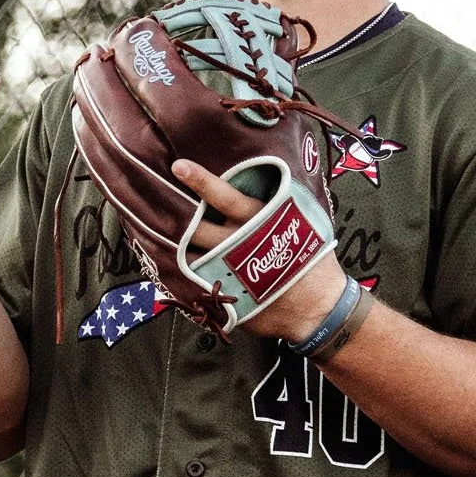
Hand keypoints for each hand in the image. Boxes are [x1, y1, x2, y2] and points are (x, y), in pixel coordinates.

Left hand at [171, 158, 346, 342]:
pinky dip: (182, 270)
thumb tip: (262, 180)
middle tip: (157, 195)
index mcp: (263, 221)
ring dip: (175, 241)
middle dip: (178, 212)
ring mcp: (231, 271)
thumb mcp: (303, 224)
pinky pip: (195, 279)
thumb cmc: (312, 262)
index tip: (180, 166)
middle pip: (200, 226)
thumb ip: (280, 204)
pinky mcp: (225, 294)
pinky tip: (171, 261)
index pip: (227, 197)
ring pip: (192, 253)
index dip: (202, 182)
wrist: (318, 309)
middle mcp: (242, 243)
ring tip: (159, 228)